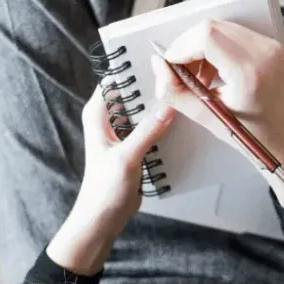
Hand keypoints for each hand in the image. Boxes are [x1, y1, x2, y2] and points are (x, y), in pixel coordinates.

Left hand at [47, 87, 175, 274]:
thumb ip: (147, 132)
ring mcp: (123, 132)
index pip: (115, 79)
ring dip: (161, 106)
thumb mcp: (127, 158)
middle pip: (134, 92)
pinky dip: (164, 124)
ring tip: (186, 97)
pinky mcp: (135, 145)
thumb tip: (169, 106)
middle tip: (180, 79)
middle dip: (154, 87)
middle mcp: (108, 119)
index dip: (136, 69)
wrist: (102, 220)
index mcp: (97, 114)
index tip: (160, 63)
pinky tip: (182, 121)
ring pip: (145, 109)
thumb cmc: (104, 190)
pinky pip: (151, 126)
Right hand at [151, 19, 283, 208]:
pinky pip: (234, 33)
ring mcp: (271, 47)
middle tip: (181, 71)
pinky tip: (214, 71)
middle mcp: (264, 54)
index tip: (171, 64)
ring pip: (221, 27)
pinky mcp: (271, 45)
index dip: (181, 47)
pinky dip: (216, 47)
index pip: (207, 36)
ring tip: (199, 75)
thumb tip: (158, 65)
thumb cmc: (250, 135)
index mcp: (249, 73)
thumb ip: (175, 92)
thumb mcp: (206, 117)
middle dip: (188, 46)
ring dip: (201, 46)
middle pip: (211, 27)